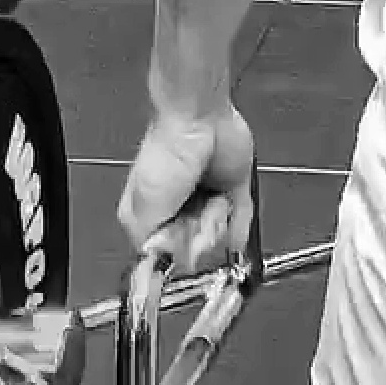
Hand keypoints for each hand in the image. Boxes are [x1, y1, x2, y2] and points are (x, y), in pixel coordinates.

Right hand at [118, 104, 255, 274]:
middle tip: (197, 220)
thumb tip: (156, 263)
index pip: (165, 253)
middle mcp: (179, 209)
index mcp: (151, 214)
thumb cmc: (167, 153)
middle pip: (195, 246)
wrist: (198, 121)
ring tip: (213, 202)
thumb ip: (149, 242)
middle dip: (199, 237)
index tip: (182, 249)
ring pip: (219, 234)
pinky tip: (235, 236)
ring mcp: (206, 199)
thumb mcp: (144, 207)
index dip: (176, 254)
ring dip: (218, 220)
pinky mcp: (232, 188)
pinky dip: (240, 227)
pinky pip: (241, 217)